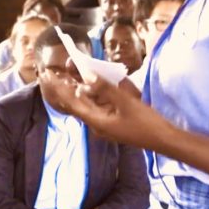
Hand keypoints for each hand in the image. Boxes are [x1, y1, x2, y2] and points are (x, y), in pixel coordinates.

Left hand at [41, 72, 175, 150]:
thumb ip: (105, 88)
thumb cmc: (145, 122)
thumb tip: (85, 76)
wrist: (163, 139)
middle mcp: (96, 123)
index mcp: (96, 121)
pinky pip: (96, 105)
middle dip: (63, 86)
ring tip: (69, 70)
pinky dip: (90, 93)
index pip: (71, 103)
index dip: (57, 88)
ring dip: (77, 87)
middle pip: (74, 103)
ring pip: (84, 103)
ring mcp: (103, 123)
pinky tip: (90, 82)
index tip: (46, 76)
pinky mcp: (111, 120)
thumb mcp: (126, 102)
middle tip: (52, 71)